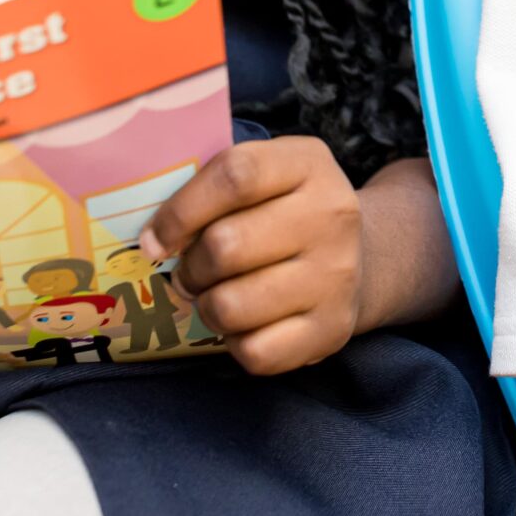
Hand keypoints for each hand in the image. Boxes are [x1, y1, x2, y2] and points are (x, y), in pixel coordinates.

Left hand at [141, 137, 365, 375]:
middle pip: (224, 246)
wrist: (363, 257)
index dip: (180, 211)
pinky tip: (244, 324)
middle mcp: (331, 215)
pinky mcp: (332, 328)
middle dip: (190, 267)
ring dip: (207, 306)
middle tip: (190, 271)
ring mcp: (336, 275)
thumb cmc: (286, 213)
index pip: (234, 176)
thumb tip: (152, 236)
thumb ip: (214, 187)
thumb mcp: (267, 176)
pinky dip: (235, 342)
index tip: (154, 239)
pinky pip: (254, 352)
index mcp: (307, 164)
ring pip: (231, 306)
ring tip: (216, 296)